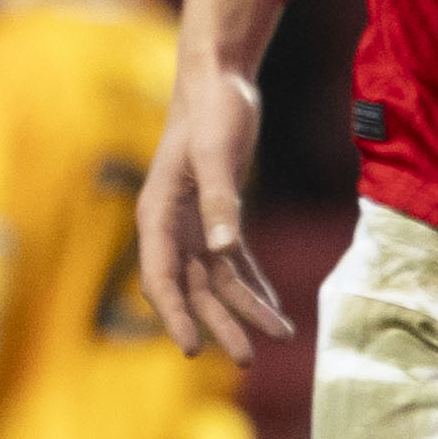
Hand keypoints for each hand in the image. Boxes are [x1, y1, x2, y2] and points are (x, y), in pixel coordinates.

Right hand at [140, 44, 288, 356]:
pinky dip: (254, 285)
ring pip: (218, 280)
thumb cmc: (210, 111)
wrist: (218, 80)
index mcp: (157, 214)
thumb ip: (220, 201)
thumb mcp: (215, 154)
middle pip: (194, 288)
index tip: (192, 348)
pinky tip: (274, 307)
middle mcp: (172, 227)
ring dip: (246, 308)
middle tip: (247, 358)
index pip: (160, 277)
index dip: (174, 315)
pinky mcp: (218, 216)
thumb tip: (223, 250)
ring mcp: (194, 224)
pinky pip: (235, 262)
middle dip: (220, 324)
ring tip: (280, 336)